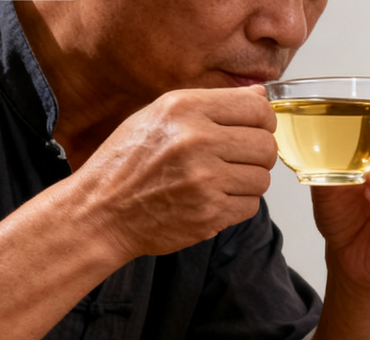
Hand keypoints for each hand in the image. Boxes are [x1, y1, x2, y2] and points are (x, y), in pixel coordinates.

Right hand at [75, 86, 277, 259]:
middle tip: (238, 160)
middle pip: (266, 145)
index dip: (263, 121)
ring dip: (248, 182)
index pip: (257, 108)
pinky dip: (238, 205)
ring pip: (262, 179)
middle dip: (258, 155)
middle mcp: (196, 140)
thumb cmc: (129, 163)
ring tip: (221, 181)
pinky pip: (250, 206)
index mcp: (184, 108)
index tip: (255, 129)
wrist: (103, 210)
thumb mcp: (159, 115)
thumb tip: (260, 96)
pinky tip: (213, 199)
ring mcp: (205, 179)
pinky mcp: (211, 213)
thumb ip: (211, 104)